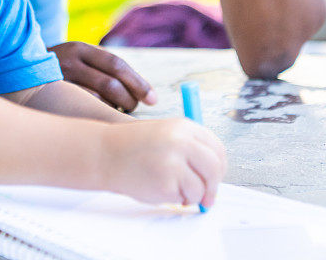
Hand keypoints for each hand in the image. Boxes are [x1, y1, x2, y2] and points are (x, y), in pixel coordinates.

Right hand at [49, 41, 156, 111]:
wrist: (16, 74)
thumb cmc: (59, 70)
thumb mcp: (77, 58)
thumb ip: (101, 68)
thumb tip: (140, 91)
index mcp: (79, 48)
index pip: (116, 65)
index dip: (138, 82)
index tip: (153, 98)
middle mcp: (68, 63)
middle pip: (110, 85)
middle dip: (129, 99)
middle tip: (135, 107)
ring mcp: (59, 84)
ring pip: (98, 102)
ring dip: (114, 110)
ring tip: (117, 112)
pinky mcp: (53, 103)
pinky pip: (84, 114)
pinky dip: (98, 118)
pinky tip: (99, 118)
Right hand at [104, 118, 226, 205]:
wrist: (105, 152)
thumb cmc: (133, 146)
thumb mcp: (165, 134)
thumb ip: (190, 147)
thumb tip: (215, 170)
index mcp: (183, 126)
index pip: (217, 148)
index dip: (219, 166)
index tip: (216, 177)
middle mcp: (181, 140)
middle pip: (215, 168)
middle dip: (213, 187)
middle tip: (208, 198)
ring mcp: (174, 161)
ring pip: (202, 187)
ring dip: (193, 195)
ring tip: (174, 189)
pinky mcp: (167, 181)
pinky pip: (185, 198)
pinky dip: (178, 199)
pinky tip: (161, 189)